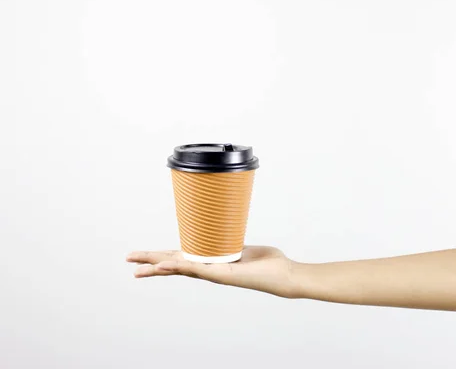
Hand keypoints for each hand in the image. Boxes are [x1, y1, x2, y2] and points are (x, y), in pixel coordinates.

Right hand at [126, 246, 298, 297]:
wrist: (282, 275)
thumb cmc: (267, 262)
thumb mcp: (243, 247)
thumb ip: (232, 240)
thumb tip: (227, 225)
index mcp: (211, 262)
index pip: (180, 258)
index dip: (161, 257)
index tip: (144, 256)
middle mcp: (209, 269)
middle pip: (173, 264)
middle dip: (150, 263)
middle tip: (128, 261)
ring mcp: (213, 273)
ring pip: (178, 268)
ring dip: (157, 267)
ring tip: (136, 267)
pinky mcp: (221, 275)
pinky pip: (196, 269)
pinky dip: (178, 267)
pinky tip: (163, 265)